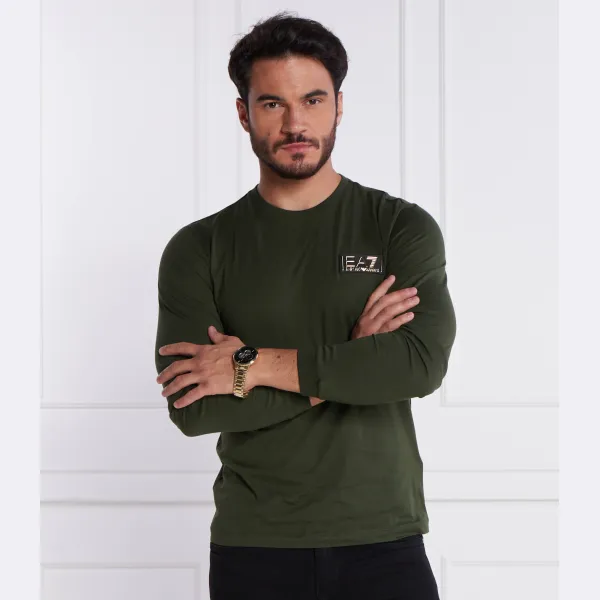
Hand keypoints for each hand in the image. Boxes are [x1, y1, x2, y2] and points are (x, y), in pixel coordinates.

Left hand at [156, 325, 243, 408]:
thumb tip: (210, 329)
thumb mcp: (229, 340)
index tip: (161, 351)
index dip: (170, 349)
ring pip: (180, 382)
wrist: (250, 366)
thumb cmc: (242, 352)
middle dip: (165, 373)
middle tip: (158, 379)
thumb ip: (217, 336)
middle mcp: (199, 362)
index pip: (182, 348)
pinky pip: (192, 395)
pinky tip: (177, 405)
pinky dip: (183, 401)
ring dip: (170, 388)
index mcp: (203, 350)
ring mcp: (202, 375)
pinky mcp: (208, 387)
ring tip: (164, 393)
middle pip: (176, 367)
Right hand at [309, 275, 418, 406]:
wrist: (349, 361)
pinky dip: (400, 320)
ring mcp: (371, 328)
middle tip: (413, 289)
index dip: (383, 286)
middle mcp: (366, 320)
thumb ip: (373, 322)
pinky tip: (411, 316)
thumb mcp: (362, 331)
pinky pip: (390, 326)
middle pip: (384, 302)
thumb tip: (388, 313)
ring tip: (416, 300)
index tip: (393, 277)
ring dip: (403, 304)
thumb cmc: (359, 346)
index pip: (373, 297)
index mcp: (363, 316)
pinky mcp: (376, 338)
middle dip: (399, 294)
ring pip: (388, 311)